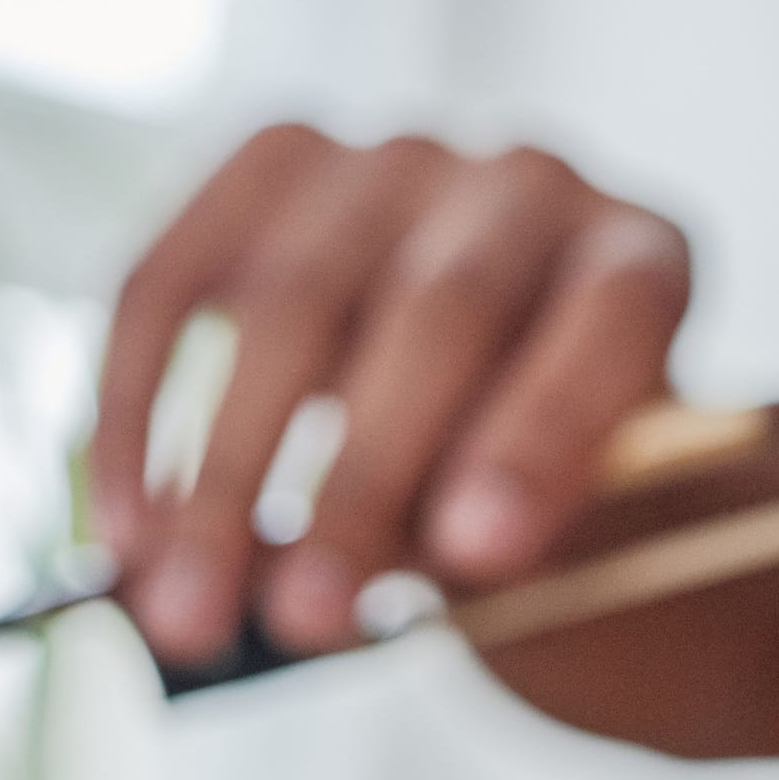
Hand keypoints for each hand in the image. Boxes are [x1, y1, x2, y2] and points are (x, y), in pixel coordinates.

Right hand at [93, 124, 691, 660]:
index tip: (476, 556)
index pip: (613, 322)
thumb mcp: (577, 519)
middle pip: (442, 315)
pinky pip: (172, 283)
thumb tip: (319, 592)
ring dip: (226, 478)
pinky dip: (139, 414)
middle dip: (365, 485)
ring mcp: (395, 160)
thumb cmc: (544, 474)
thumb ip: (498, 544)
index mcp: (646, 259)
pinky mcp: (269, 164)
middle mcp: (531, 184)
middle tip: (306, 618)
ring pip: (289, 304)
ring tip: (185, 613)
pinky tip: (132, 536)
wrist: (486, 388)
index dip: (543, 435)